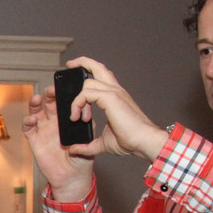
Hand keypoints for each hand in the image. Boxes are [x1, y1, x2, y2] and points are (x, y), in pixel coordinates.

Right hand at [22, 87, 95, 202]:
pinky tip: (32, 119)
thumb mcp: (89, 138)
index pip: (63, 101)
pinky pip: (27, 129)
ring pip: (35, 112)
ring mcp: (43, 131)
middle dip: (48, 94)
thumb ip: (87, 123)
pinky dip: (27, 121)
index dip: (62, 92)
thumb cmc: (82, 159)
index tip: (65, 87)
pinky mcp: (35, 141)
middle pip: (48, 102)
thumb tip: (86, 109)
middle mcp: (54, 122)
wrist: (73, 178)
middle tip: (51, 90)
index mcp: (67, 120)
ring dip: (34, 104)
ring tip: (37, 100)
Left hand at [37, 57, 169, 166]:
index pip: (101, 76)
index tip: (75, 83)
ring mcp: (114, 92)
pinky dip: (77, 104)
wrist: (143, 141)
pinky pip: (86, 93)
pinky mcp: (110, 98)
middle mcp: (115, 90)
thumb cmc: (130, 141)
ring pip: (88, 81)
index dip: (88, 75)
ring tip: (76, 117)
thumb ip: (88, 145)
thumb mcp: (104, 143)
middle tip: (70, 66)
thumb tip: (75, 149)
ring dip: (77, 100)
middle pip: (97, 67)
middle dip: (82, 62)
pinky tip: (78, 118)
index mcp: (115, 96)